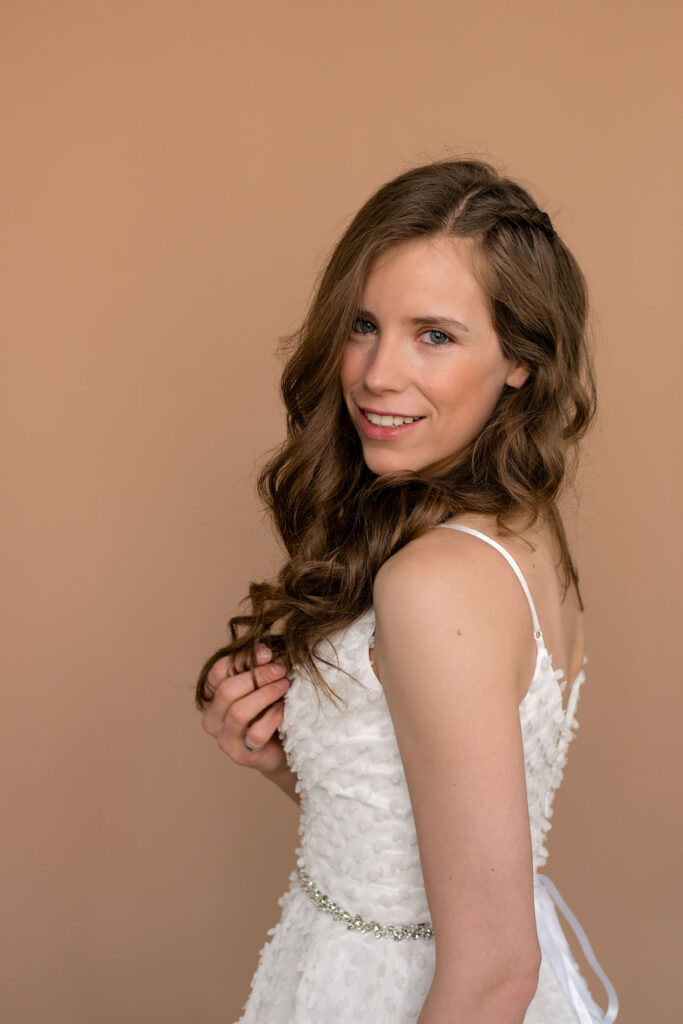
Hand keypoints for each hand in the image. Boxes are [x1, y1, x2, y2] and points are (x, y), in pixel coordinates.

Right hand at [201, 643, 290, 775]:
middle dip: (257, 677)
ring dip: (265, 695)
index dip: (242, 659)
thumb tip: (263, 651)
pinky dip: (273, 717)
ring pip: (239, 712)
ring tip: (284, 686)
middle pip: (227, 691)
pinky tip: (284, 709)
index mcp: (211, 697)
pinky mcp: (241, 755)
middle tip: (280, 670)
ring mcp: (224, 739)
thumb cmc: (268, 709)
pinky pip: (256, 733)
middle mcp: (212, 719)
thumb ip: (255, 668)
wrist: (282, 746)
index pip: (217, 672)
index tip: (267, 653)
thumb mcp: (259, 685)